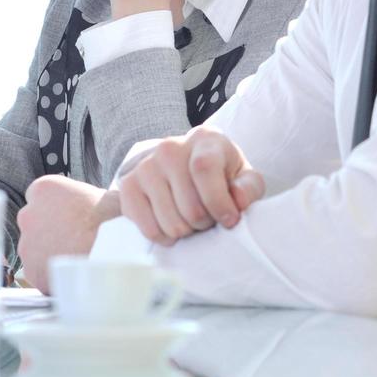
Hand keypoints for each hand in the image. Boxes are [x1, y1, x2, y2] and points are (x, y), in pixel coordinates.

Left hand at [15, 175, 122, 292]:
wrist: (116, 250)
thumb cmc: (114, 220)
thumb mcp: (98, 194)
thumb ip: (80, 198)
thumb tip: (87, 206)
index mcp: (43, 189)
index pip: (40, 199)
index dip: (55, 211)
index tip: (68, 220)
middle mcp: (28, 214)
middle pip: (33, 224)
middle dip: (49, 232)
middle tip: (72, 240)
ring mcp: (26, 244)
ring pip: (34, 250)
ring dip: (49, 254)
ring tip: (76, 258)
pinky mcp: (32, 271)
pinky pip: (39, 273)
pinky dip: (52, 275)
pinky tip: (73, 273)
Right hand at [117, 125, 264, 244]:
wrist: (184, 166)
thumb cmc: (220, 174)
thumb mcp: (243, 177)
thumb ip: (248, 188)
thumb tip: (237, 200)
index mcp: (204, 139)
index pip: (203, 169)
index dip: (218, 202)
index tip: (229, 220)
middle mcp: (169, 147)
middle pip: (190, 206)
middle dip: (205, 223)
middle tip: (208, 217)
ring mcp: (145, 166)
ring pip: (170, 222)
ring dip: (186, 231)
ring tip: (190, 219)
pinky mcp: (128, 185)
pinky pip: (148, 228)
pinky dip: (164, 237)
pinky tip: (171, 226)